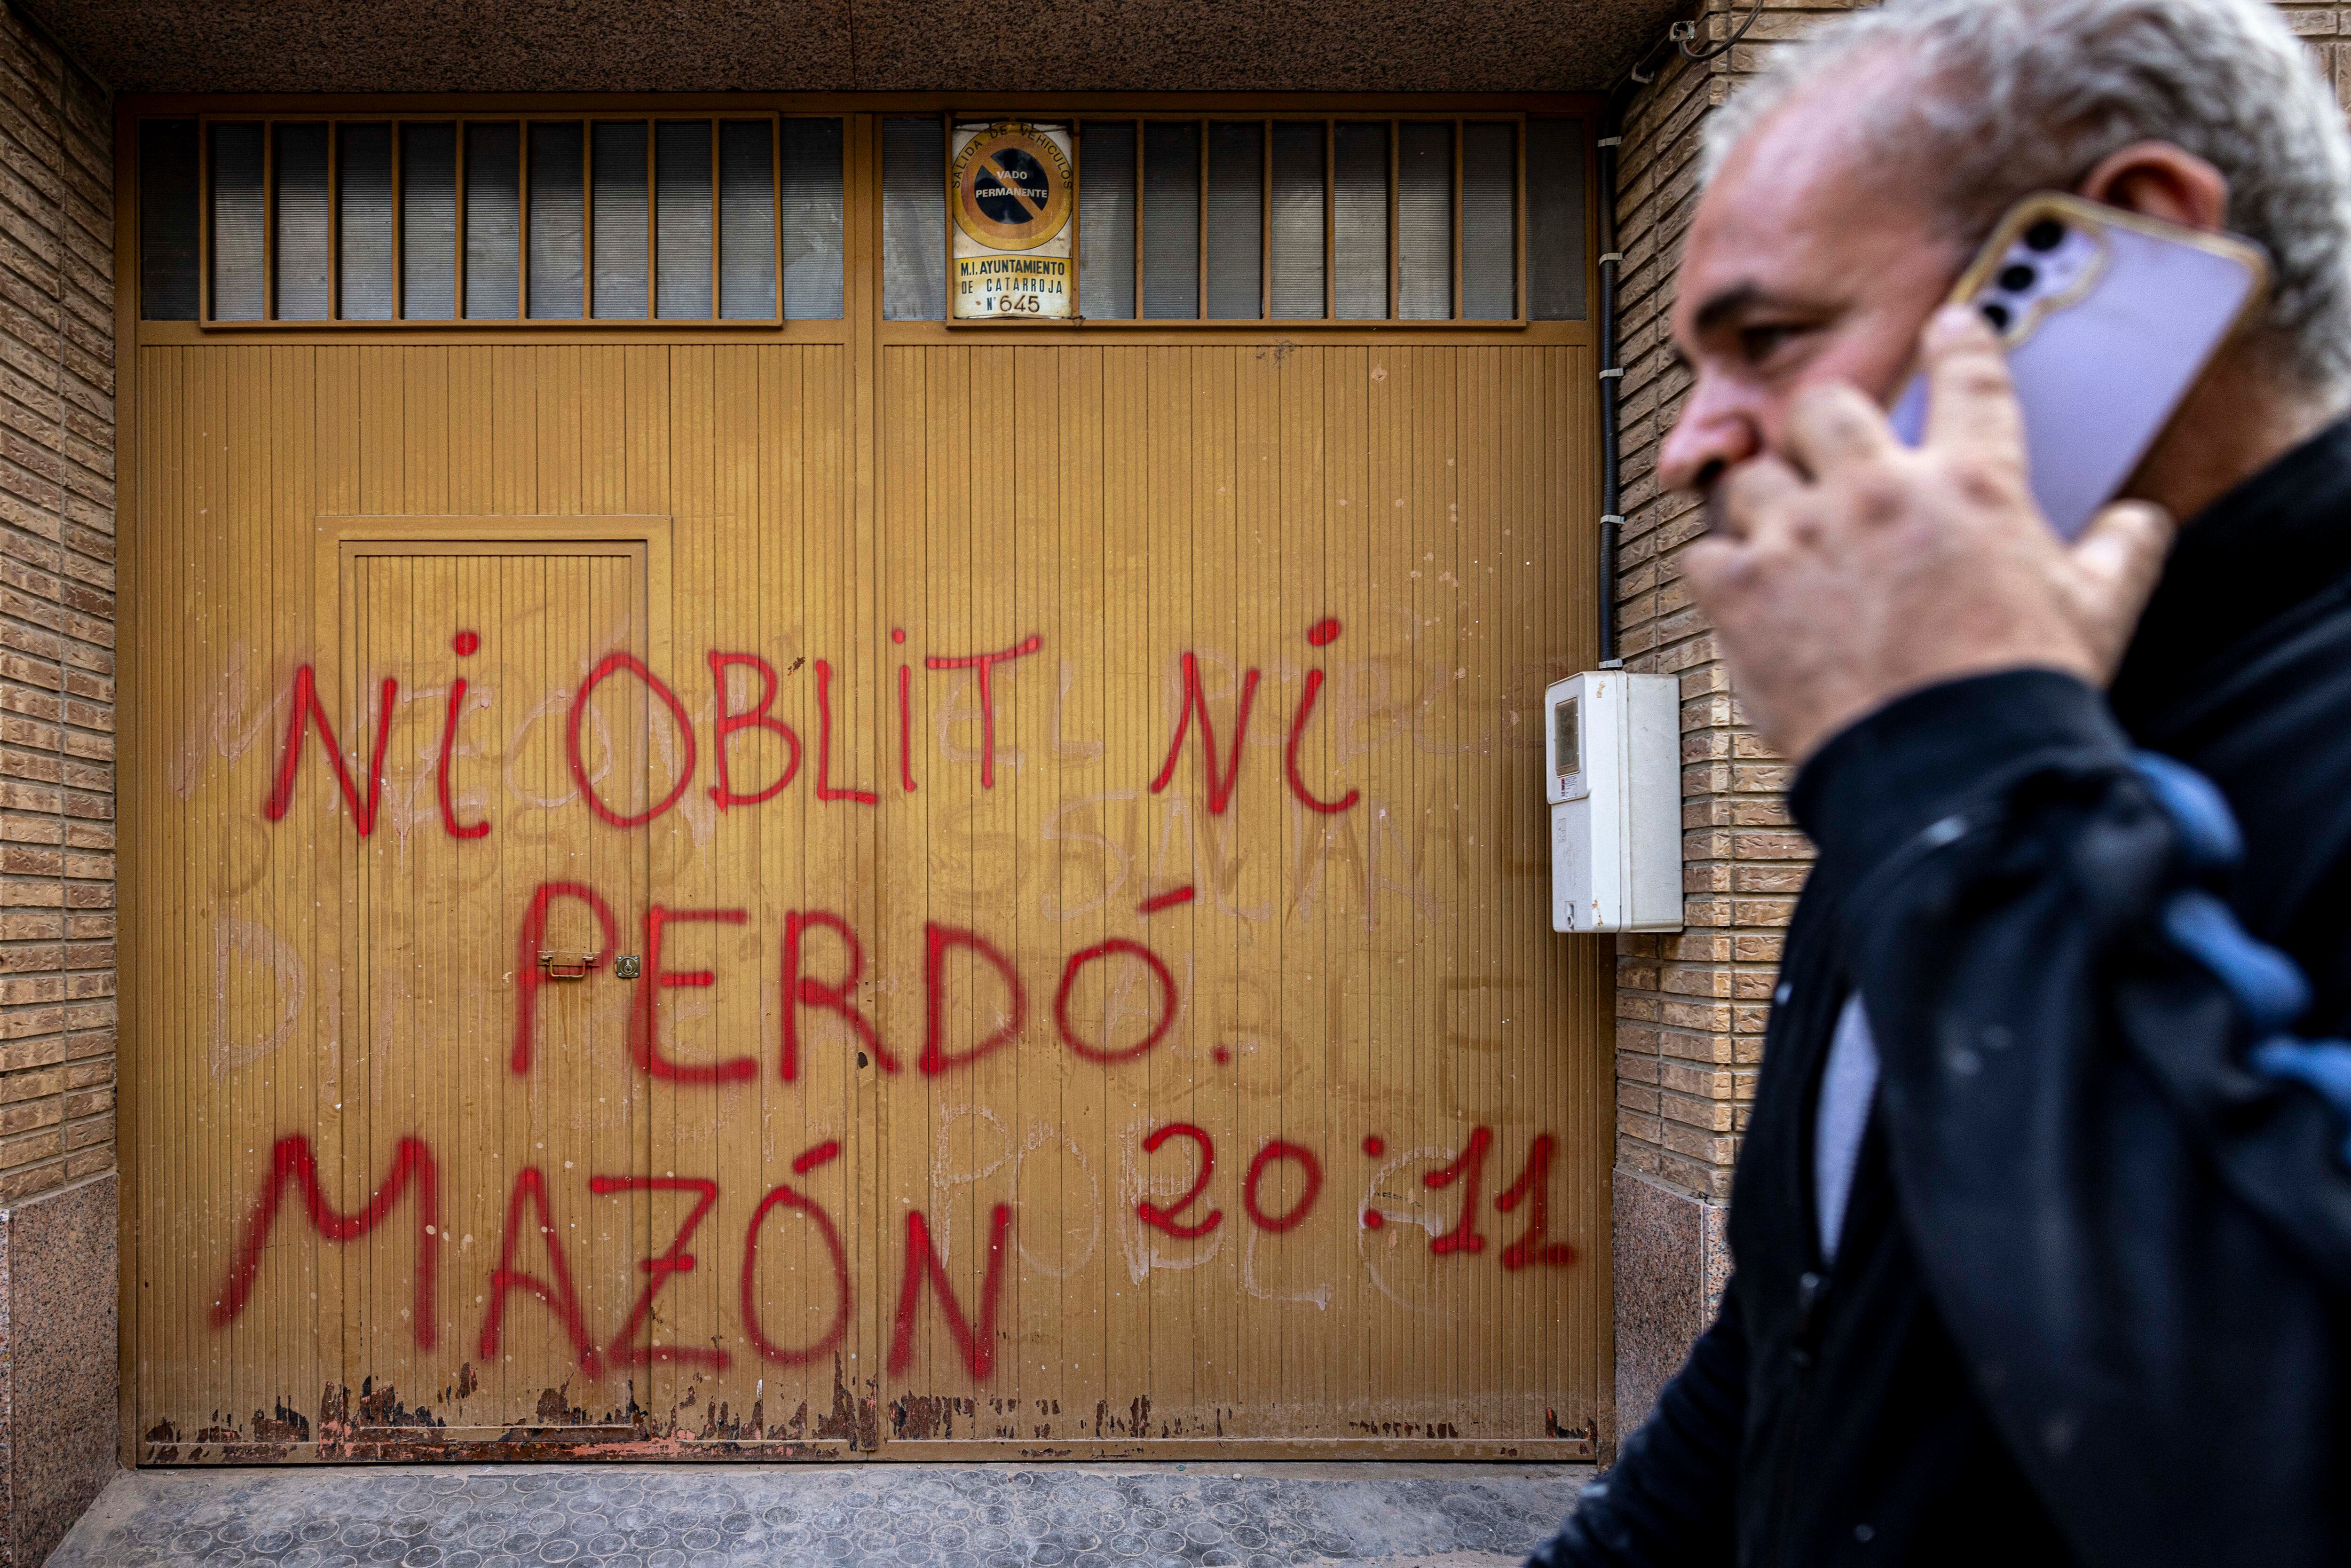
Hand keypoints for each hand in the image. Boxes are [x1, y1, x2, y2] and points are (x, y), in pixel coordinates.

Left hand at [1682, 306, 2176, 763]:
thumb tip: (2139, 523)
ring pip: (1750, 478)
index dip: (1956, 342)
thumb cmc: (2019, 691)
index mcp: (1971, 482)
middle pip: (1821, 406)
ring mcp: (1802, 538)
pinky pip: (1702, 555)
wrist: (1953, 767)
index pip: (1968, 378)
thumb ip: (2119, 552)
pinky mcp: (1742, 593)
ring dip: (1763, 506)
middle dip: (1822, 428)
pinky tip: (1741, 594)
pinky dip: (1717, 572)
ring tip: (1781, 542)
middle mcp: (1877, 493)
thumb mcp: (2098, 609)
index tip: (1946, 328)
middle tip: (1828, 460)